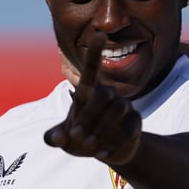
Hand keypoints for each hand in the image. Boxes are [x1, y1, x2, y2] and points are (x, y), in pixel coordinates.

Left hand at [44, 32, 141, 164]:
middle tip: (75, 136)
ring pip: (118, 110)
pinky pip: (129, 129)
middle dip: (88, 116)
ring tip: (88, 147)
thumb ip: (57, 136)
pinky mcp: (135, 123)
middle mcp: (109, 95)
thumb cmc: (81, 137)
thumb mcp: (65, 138)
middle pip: (103, 95)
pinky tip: (102, 155)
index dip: (95, 52)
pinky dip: (114, 143)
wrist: (105, 152)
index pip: (92, 67)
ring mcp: (124, 107)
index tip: (99, 33)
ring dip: (102, 129)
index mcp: (89, 91)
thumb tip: (53, 137)